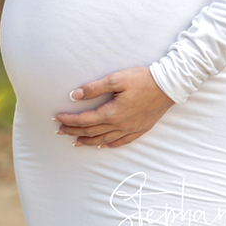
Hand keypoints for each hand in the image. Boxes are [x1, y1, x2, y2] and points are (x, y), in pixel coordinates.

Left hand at [54, 67, 175, 147]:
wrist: (169, 85)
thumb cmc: (142, 79)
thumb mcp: (116, 79)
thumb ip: (94, 88)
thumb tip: (74, 96)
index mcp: (112, 113)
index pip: (84, 120)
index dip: (69, 120)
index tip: (57, 118)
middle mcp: (120, 125)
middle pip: (91, 132)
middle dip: (74, 131)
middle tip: (60, 131)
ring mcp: (130, 129)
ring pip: (104, 140)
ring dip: (88, 141)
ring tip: (76, 142)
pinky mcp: (140, 129)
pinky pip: (121, 142)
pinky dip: (108, 145)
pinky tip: (102, 145)